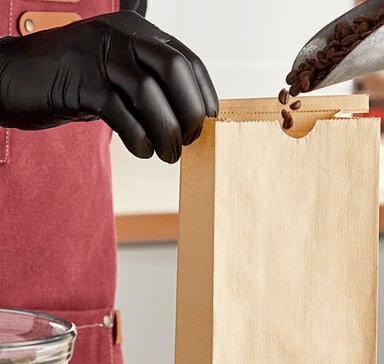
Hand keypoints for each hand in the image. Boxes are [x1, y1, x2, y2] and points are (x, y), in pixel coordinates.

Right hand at [0, 10, 217, 162]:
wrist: (14, 77)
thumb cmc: (75, 83)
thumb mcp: (120, 76)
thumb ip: (152, 88)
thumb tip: (191, 120)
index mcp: (137, 33)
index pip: (187, 60)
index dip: (205, 95)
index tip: (209, 123)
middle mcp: (121, 36)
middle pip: (173, 69)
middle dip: (190, 111)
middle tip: (190, 140)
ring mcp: (99, 56)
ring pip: (149, 92)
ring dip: (166, 132)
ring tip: (169, 154)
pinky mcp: (80, 82)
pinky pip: (121, 112)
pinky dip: (139, 137)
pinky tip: (143, 150)